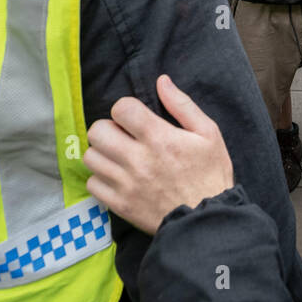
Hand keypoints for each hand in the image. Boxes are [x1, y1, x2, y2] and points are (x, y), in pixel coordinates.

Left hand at [84, 76, 233, 234]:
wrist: (207, 221)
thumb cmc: (211, 174)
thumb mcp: (208, 133)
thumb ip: (182, 105)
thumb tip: (161, 81)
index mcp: (159, 137)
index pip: (121, 109)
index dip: (127, 109)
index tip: (136, 119)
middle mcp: (137, 159)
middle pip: (98, 131)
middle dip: (109, 128)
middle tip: (124, 137)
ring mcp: (125, 183)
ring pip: (91, 157)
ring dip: (103, 153)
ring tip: (119, 157)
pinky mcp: (119, 204)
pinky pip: (92, 184)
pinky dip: (101, 178)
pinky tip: (117, 178)